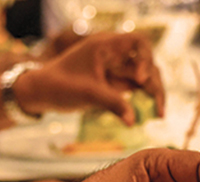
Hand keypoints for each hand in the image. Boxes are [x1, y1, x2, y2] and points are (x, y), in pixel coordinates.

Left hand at [14, 32, 164, 122]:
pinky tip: (151, 115)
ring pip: (145, 78)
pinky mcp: (115, 84)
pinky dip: (145, 101)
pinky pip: (137, 90)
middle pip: (147, 64)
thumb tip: (134, 121)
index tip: (139, 79)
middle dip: (156, 85)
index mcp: (106, 46)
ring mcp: (116, 69)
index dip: (146, 59)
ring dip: (154, 94)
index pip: (140, 42)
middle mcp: (115, 55)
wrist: (41, 93)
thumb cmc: (59, 86)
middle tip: (158, 110)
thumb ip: (112, 104)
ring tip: (158, 115)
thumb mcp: (87, 94)